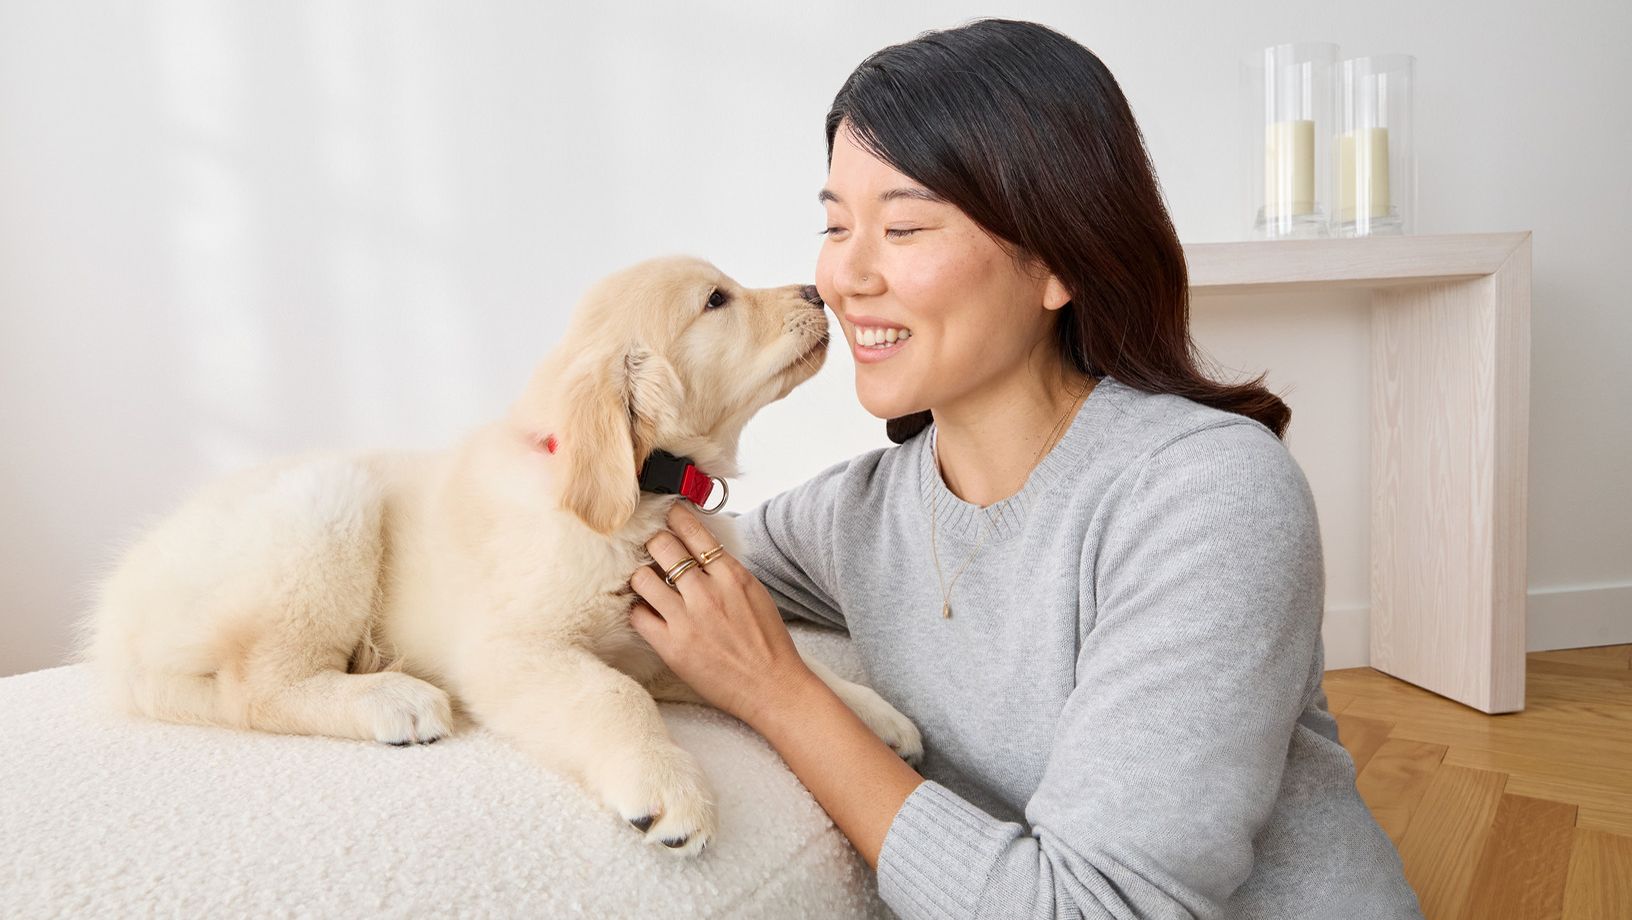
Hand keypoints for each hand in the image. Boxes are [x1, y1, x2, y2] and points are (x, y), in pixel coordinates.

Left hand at [628, 502, 814, 726]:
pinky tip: (646, 611)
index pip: (694, 532)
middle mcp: (707, 592)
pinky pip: (637, 615)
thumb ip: (726, 570)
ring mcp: (686, 619)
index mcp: (731, 576)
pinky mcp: (671, 646)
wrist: (773, 688)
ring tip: (646, 581)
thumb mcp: (755, 593)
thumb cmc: (767, 642)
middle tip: (651, 549)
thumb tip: (701, 549)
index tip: (666, 514)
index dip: (675, 517)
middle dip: (653, 543)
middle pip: (662, 546)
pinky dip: (638, 609)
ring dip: (640, 575)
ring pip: (642, 578)